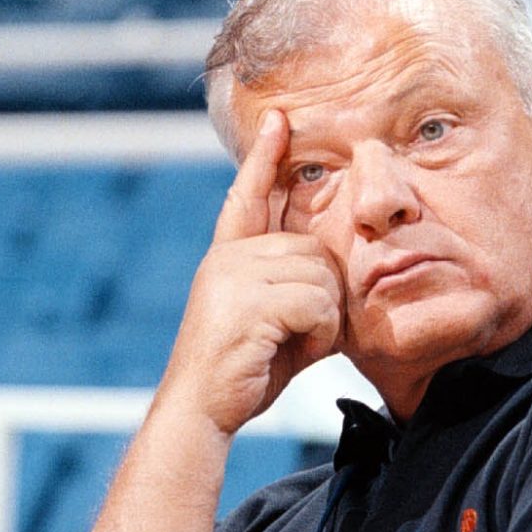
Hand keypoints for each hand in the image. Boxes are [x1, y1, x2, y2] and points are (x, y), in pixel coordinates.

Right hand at [162, 109, 343, 433]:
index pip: (247, 196)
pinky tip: (293, 350)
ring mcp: (233, 278)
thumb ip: (293, 288)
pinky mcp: (248, 304)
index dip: (265, 157)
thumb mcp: (270, 321)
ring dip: (322, 318)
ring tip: (292, 344)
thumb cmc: (239, 373)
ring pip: (319, 275)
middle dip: (322, 294)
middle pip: (312, 248)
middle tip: (299, 334)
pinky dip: (319, 332)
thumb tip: (332, 273)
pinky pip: (316, 302)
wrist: (199, 412)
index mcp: (226, 258)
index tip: (279, 119)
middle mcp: (226, 259)